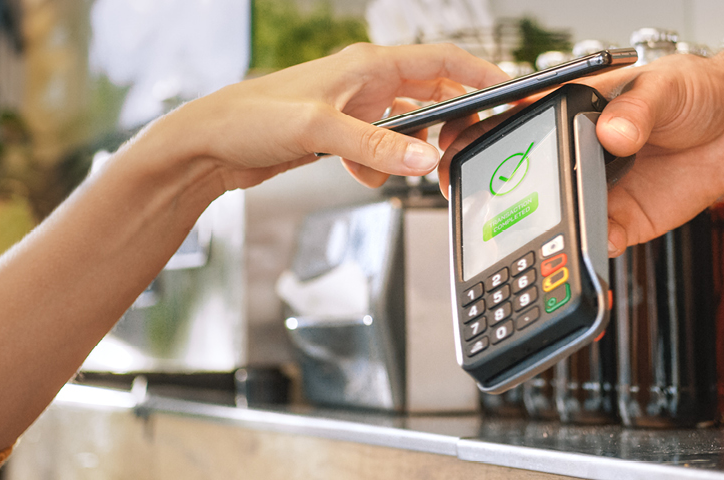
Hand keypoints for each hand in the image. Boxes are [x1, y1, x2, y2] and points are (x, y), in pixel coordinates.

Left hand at [141, 43, 506, 190]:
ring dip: (411, 153)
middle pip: (434, 96)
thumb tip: (427, 160)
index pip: (444, 61)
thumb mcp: (320, 132)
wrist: (209, 145)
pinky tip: (360, 175)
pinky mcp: (341, 135)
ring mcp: (355, 109)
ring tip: (405, 170)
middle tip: (459, 154)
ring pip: (409, 129)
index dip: (484, 76)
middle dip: (450, 126)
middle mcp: (366, 82)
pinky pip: (381, 151)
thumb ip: (378, 149)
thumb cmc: (252, 119)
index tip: (514, 94)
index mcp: (369, 65)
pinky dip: (379, 167)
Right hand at [436, 55, 723, 256]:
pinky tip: (586, 253)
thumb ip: (639, 108)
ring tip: (530, 241)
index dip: (478, 138)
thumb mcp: (665, 86)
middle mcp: (576, 154)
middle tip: (480, 204)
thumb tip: (616, 131)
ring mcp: (596, 190)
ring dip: (538, 231)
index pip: (512, 124)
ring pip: (553, 216)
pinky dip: (585, 255)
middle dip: (494, 195)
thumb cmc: (697, 90)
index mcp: (572, 111)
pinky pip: (594, 243)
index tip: (457, 149)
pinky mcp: (623, 221)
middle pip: (521, 178)